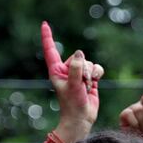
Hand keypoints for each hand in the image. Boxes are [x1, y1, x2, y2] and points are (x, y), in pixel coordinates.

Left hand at [41, 22, 103, 142]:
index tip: (44, 24)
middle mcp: (67, 70)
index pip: (51, 50)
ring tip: (86, 87)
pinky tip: (94, 83)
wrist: (81, 118)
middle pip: (79, 57)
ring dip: (90, 74)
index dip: (48, 36)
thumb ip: (75, 68)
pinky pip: (96, 68)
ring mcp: (78, 74)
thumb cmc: (72, 105)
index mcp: (56, 70)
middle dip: (83, 69)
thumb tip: (79, 53)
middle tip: (80, 84)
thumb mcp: (73, 85)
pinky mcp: (89, 78)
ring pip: (89, 62)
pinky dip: (97, 74)